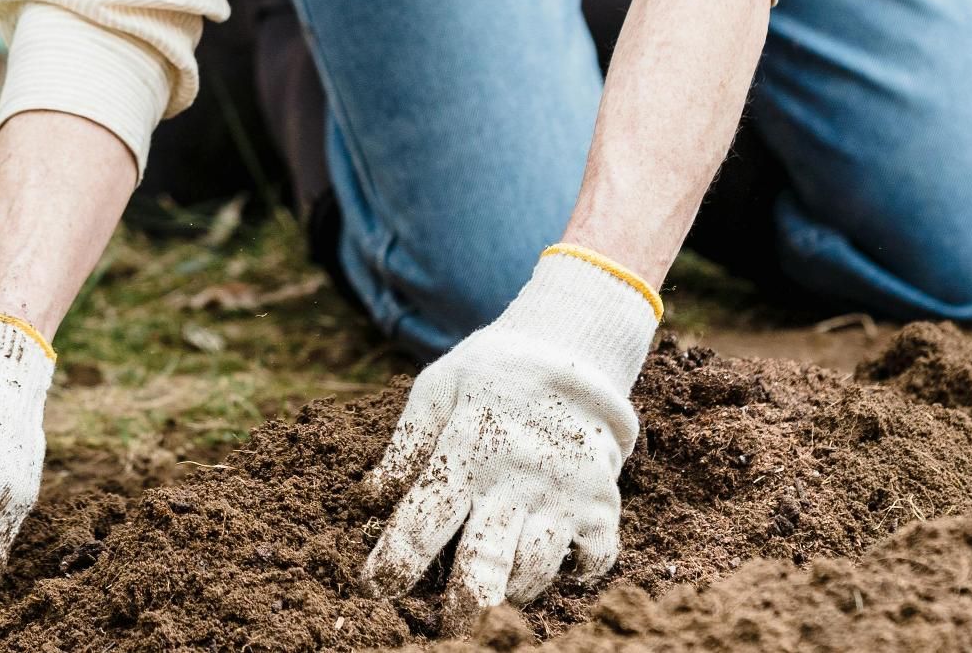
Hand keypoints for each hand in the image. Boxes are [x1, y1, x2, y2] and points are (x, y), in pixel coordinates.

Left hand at [361, 252, 656, 630]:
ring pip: (535, 571)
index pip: (422, 519)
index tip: (375, 589)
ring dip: (509, 592)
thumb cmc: (493, 373)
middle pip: (484, 562)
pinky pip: (592, 562)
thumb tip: (369, 498)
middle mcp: (515, 480)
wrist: (574, 348)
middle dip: (460, 606)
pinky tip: (552, 569)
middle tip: (446, 629)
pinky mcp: (602, 504)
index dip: (395, 562)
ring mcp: (563, 495)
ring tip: (492, 594)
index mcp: (466, 451)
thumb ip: (406, 443)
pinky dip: (572, 576)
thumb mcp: (438, 388)